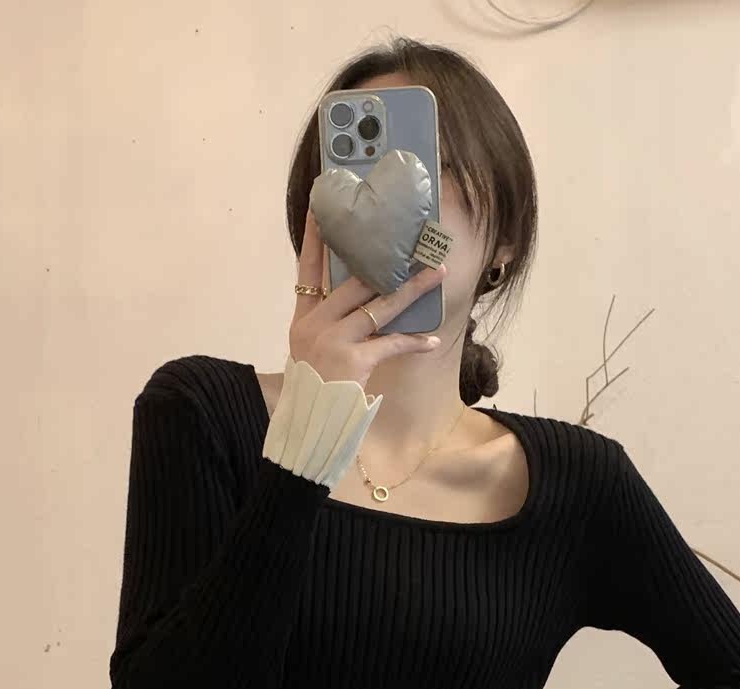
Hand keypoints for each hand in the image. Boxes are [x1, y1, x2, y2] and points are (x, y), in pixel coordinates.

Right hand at [291, 208, 443, 392]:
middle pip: (353, 282)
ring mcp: (333, 341)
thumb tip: (365, 301)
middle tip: (409, 240)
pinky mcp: (352, 361)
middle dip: (384, 261)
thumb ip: (330, 326)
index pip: (307, 270)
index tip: (321, 210)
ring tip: (436, 273)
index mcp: (303, 320)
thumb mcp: (311, 353)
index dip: (314, 239)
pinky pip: (390, 343)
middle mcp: (315, 325)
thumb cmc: (316, 392)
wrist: (309, 427)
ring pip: (378, 306)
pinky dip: (413, 343)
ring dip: (411, 289)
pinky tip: (431, 341)